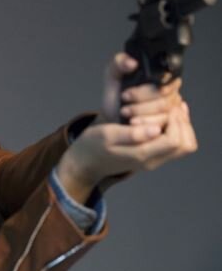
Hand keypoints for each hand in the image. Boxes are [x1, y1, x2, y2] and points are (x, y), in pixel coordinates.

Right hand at [57, 99, 197, 203]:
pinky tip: (165, 116)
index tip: (162, 108)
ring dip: (181, 125)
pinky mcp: (152, 155)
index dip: (174, 120)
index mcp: (141, 155)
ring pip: (184, 145)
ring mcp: (153, 159)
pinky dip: (175, 129)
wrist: (85, 162)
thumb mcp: (106, 134)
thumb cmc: (92, 146)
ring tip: (169, 111)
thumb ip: (132, 134)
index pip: (175, 140)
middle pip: (186, 144)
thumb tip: (155, 129)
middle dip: (182, 122)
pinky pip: (176, 144)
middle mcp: (152, 160)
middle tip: (169, 108)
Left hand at [96, 52, 182, 127]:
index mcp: (163, 76)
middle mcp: (171, 92)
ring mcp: (172, 109)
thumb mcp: (114, 76)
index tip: (126, 94)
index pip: (166, 79)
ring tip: (125, 113)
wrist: (113, 119)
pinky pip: (163, 124)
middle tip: (124, 105)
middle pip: (165, 96)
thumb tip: (132, 62)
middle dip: (140, 102)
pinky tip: (133, 124)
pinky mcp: (169, 124)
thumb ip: (119, 63)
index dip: (145, 89)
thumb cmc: (116, 98)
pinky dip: (145, 124)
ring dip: (141, 113)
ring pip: (164, 111)